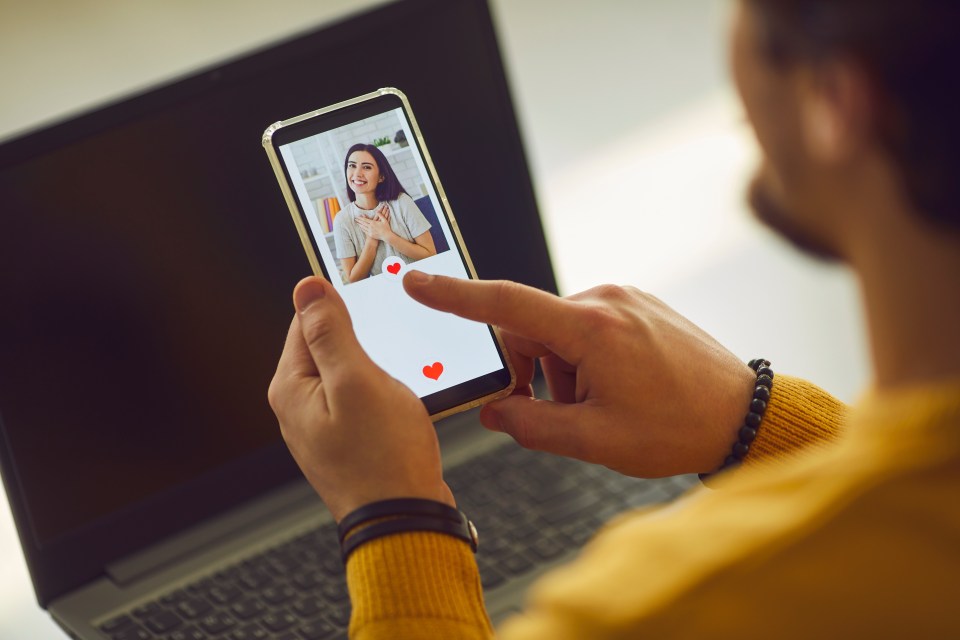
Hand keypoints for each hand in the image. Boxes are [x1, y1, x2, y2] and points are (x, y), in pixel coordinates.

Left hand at [268, 276, 453, 521]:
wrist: (404, 519)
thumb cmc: (383, 458)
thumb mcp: (357, 381)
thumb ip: (330, 332)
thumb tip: (307, 288)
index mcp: (292, 388)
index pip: (307, 320)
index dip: (342, 305)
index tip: (374, 303)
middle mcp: (299, 407)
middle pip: (327, 346)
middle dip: (362, 339)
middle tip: (392, 346)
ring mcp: (323, 427)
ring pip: (348, 373)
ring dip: (376, 367)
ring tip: (399, 381)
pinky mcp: (348, 441)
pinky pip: (361, 400)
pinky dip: (382, 392)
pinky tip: (401, 403)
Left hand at [356, 204, 392, 240]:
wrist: (386, 236)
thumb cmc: (386, 228)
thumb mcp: (384, 220)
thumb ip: (381, 215)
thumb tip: (377, 212)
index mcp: (373, 223)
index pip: (365, 220)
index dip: (360, 218)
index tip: (357, 216)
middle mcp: (370, 227)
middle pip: (363, 223)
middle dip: (359, 221)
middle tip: (355, 219)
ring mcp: (370, 231)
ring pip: (363, 227)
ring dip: (360, 225)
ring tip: (357, 223)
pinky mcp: (370, 234)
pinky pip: (365, 231)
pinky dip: (362, 229)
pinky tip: (361, 228)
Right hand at [403, 273, 755, 476]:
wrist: (743, 416)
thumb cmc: (678, 428)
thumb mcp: (595, 440)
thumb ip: (532, 425)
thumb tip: (496, 412)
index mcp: (591, 328)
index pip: (506, 305)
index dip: (455, 296)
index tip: (417, 283)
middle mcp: (606, 301)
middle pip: (531, 331)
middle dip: (534, 373)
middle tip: (567, 414)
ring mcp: (625, 300)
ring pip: (559, 333)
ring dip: (562, 371)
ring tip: (603, 407)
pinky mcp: (637, 306)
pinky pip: (588, 327)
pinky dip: (585, 359)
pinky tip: (618, 389)